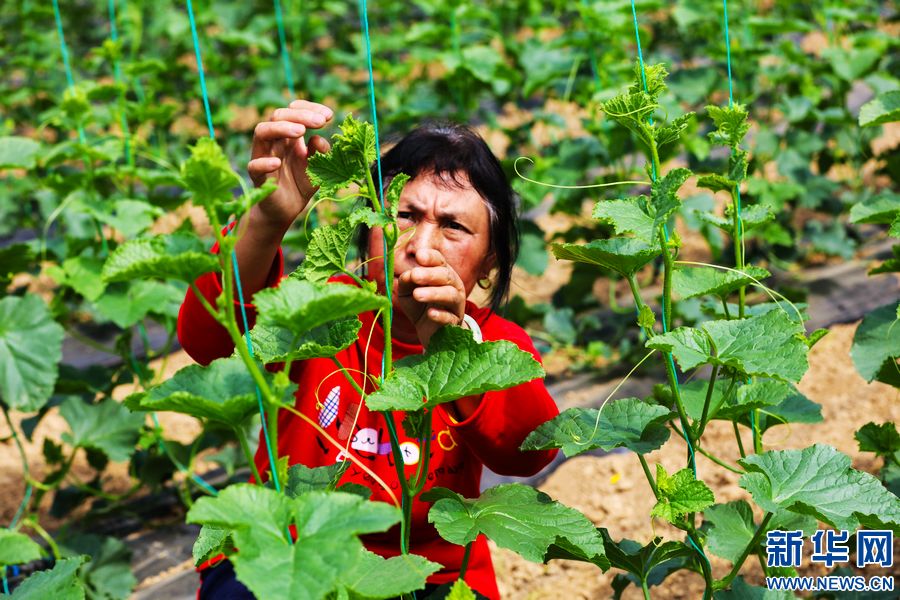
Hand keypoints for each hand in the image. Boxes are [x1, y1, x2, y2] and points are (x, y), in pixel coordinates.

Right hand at [247, 100, 333, 231]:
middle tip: (320, 122)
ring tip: (300, 131)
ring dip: (281, 128)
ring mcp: (263, 156)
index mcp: (289, 135)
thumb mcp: (318, 166)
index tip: (328, 115)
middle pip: (278, 116)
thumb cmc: (301, 183)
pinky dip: (264, 162)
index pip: (293, 111)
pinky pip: (254, 166)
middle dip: (300, 115)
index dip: (309, 109)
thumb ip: (321, 152)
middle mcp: (274, 141)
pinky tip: (277, 163)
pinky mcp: (258, 177)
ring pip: (262, 132)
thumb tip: (318, 139)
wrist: (286, 210)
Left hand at [396, 249, 466, 347]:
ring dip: (434, 293)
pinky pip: (449, 318)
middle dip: (430, 274)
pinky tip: (430, 313)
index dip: (431, 257)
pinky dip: (440, 315)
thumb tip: (408, 275)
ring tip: (417, 294)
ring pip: (450, 295)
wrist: (429, 332)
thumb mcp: (407, 291)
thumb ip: (406, 281)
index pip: (439, 261)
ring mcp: (456, 305)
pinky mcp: (454, 323)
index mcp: (442, 274)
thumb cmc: (419, 306)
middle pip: (446, 276)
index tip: (419, 256)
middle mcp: (453, 286)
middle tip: (414, 276)